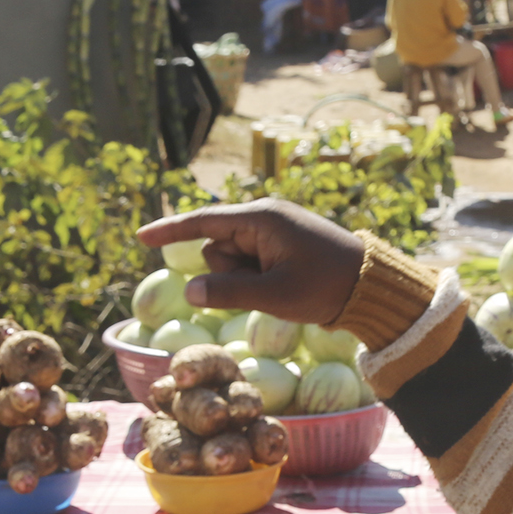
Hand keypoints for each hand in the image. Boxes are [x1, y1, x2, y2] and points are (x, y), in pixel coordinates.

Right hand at [137, 198, 365, 325]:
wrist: (371, 288)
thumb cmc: (325, 287)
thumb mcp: (275, 295)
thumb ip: (228, 292)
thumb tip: (189, 290)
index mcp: (261, 218)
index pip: (203, 221)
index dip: (170, 231)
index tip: (140, 237)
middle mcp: (263, 218)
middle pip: (216, 248)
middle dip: (228, 273)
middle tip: (269, 286)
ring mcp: (272, 232)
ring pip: (231, 260)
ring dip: (244, 280)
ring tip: (282, 286)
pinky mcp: (279, 247)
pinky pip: (249, 265)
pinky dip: (256, 281)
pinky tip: (285, 286)